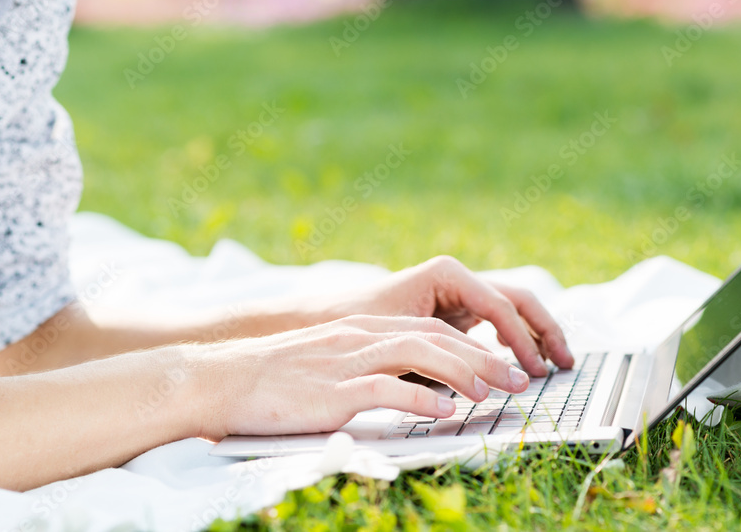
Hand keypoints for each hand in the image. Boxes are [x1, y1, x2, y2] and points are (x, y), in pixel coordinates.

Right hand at [197, 314, 532, 437]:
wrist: (220, 379)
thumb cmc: (274, 379)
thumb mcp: (330, 362)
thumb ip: (370, 367)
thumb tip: (413, 389)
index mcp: (363, 330)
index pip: (431, 329)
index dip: (473, 346)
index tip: (504, 366)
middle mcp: (362, 338)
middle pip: (436, 338)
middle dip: (483, 357)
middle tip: (520, 379)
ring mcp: (347, 361)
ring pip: (420, 354)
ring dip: (463, 373)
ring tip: (494, 392)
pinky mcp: (332, 390)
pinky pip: (385, 389)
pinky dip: (419, 399)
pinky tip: (445, 412)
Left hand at [323, 255, 573, 377]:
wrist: (322, 321)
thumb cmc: (355, 325)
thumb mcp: (400, 340)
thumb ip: (443, 353)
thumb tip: (483, 374)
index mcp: (448, 274)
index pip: (500, 307)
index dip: (522, 341)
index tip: (533, 372)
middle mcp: (458, 279)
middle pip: (517, 299)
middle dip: (544, 330)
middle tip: (565, 363)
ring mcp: (459, 294)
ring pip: (512, 309)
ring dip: (536, 335)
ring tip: (556, 365)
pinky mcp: (456, 311)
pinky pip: (496, 322)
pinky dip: (516, 340)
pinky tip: (527, 364)